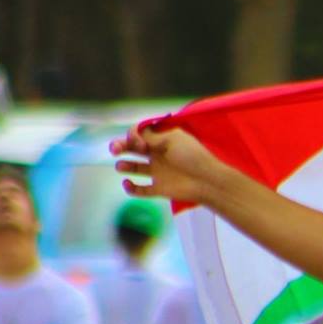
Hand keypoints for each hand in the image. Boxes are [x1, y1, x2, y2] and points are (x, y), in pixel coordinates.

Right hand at [111, 125, 232, 206]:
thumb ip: (152, 137)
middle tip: (114, 148)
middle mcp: (158, 155)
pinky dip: (131, 188)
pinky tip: (128, 183)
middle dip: (122, 146)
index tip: (137, 140)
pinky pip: (140, 190)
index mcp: (163, 140)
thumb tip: (136, 134)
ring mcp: (158, 172)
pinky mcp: (159, 188)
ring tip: (121, 166)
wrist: (207, 182)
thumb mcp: (173, 140)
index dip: (134, 135)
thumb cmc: (192, 156)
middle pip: (134, 149)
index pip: (141, 134)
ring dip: (125, 165)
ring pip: (134, 167)